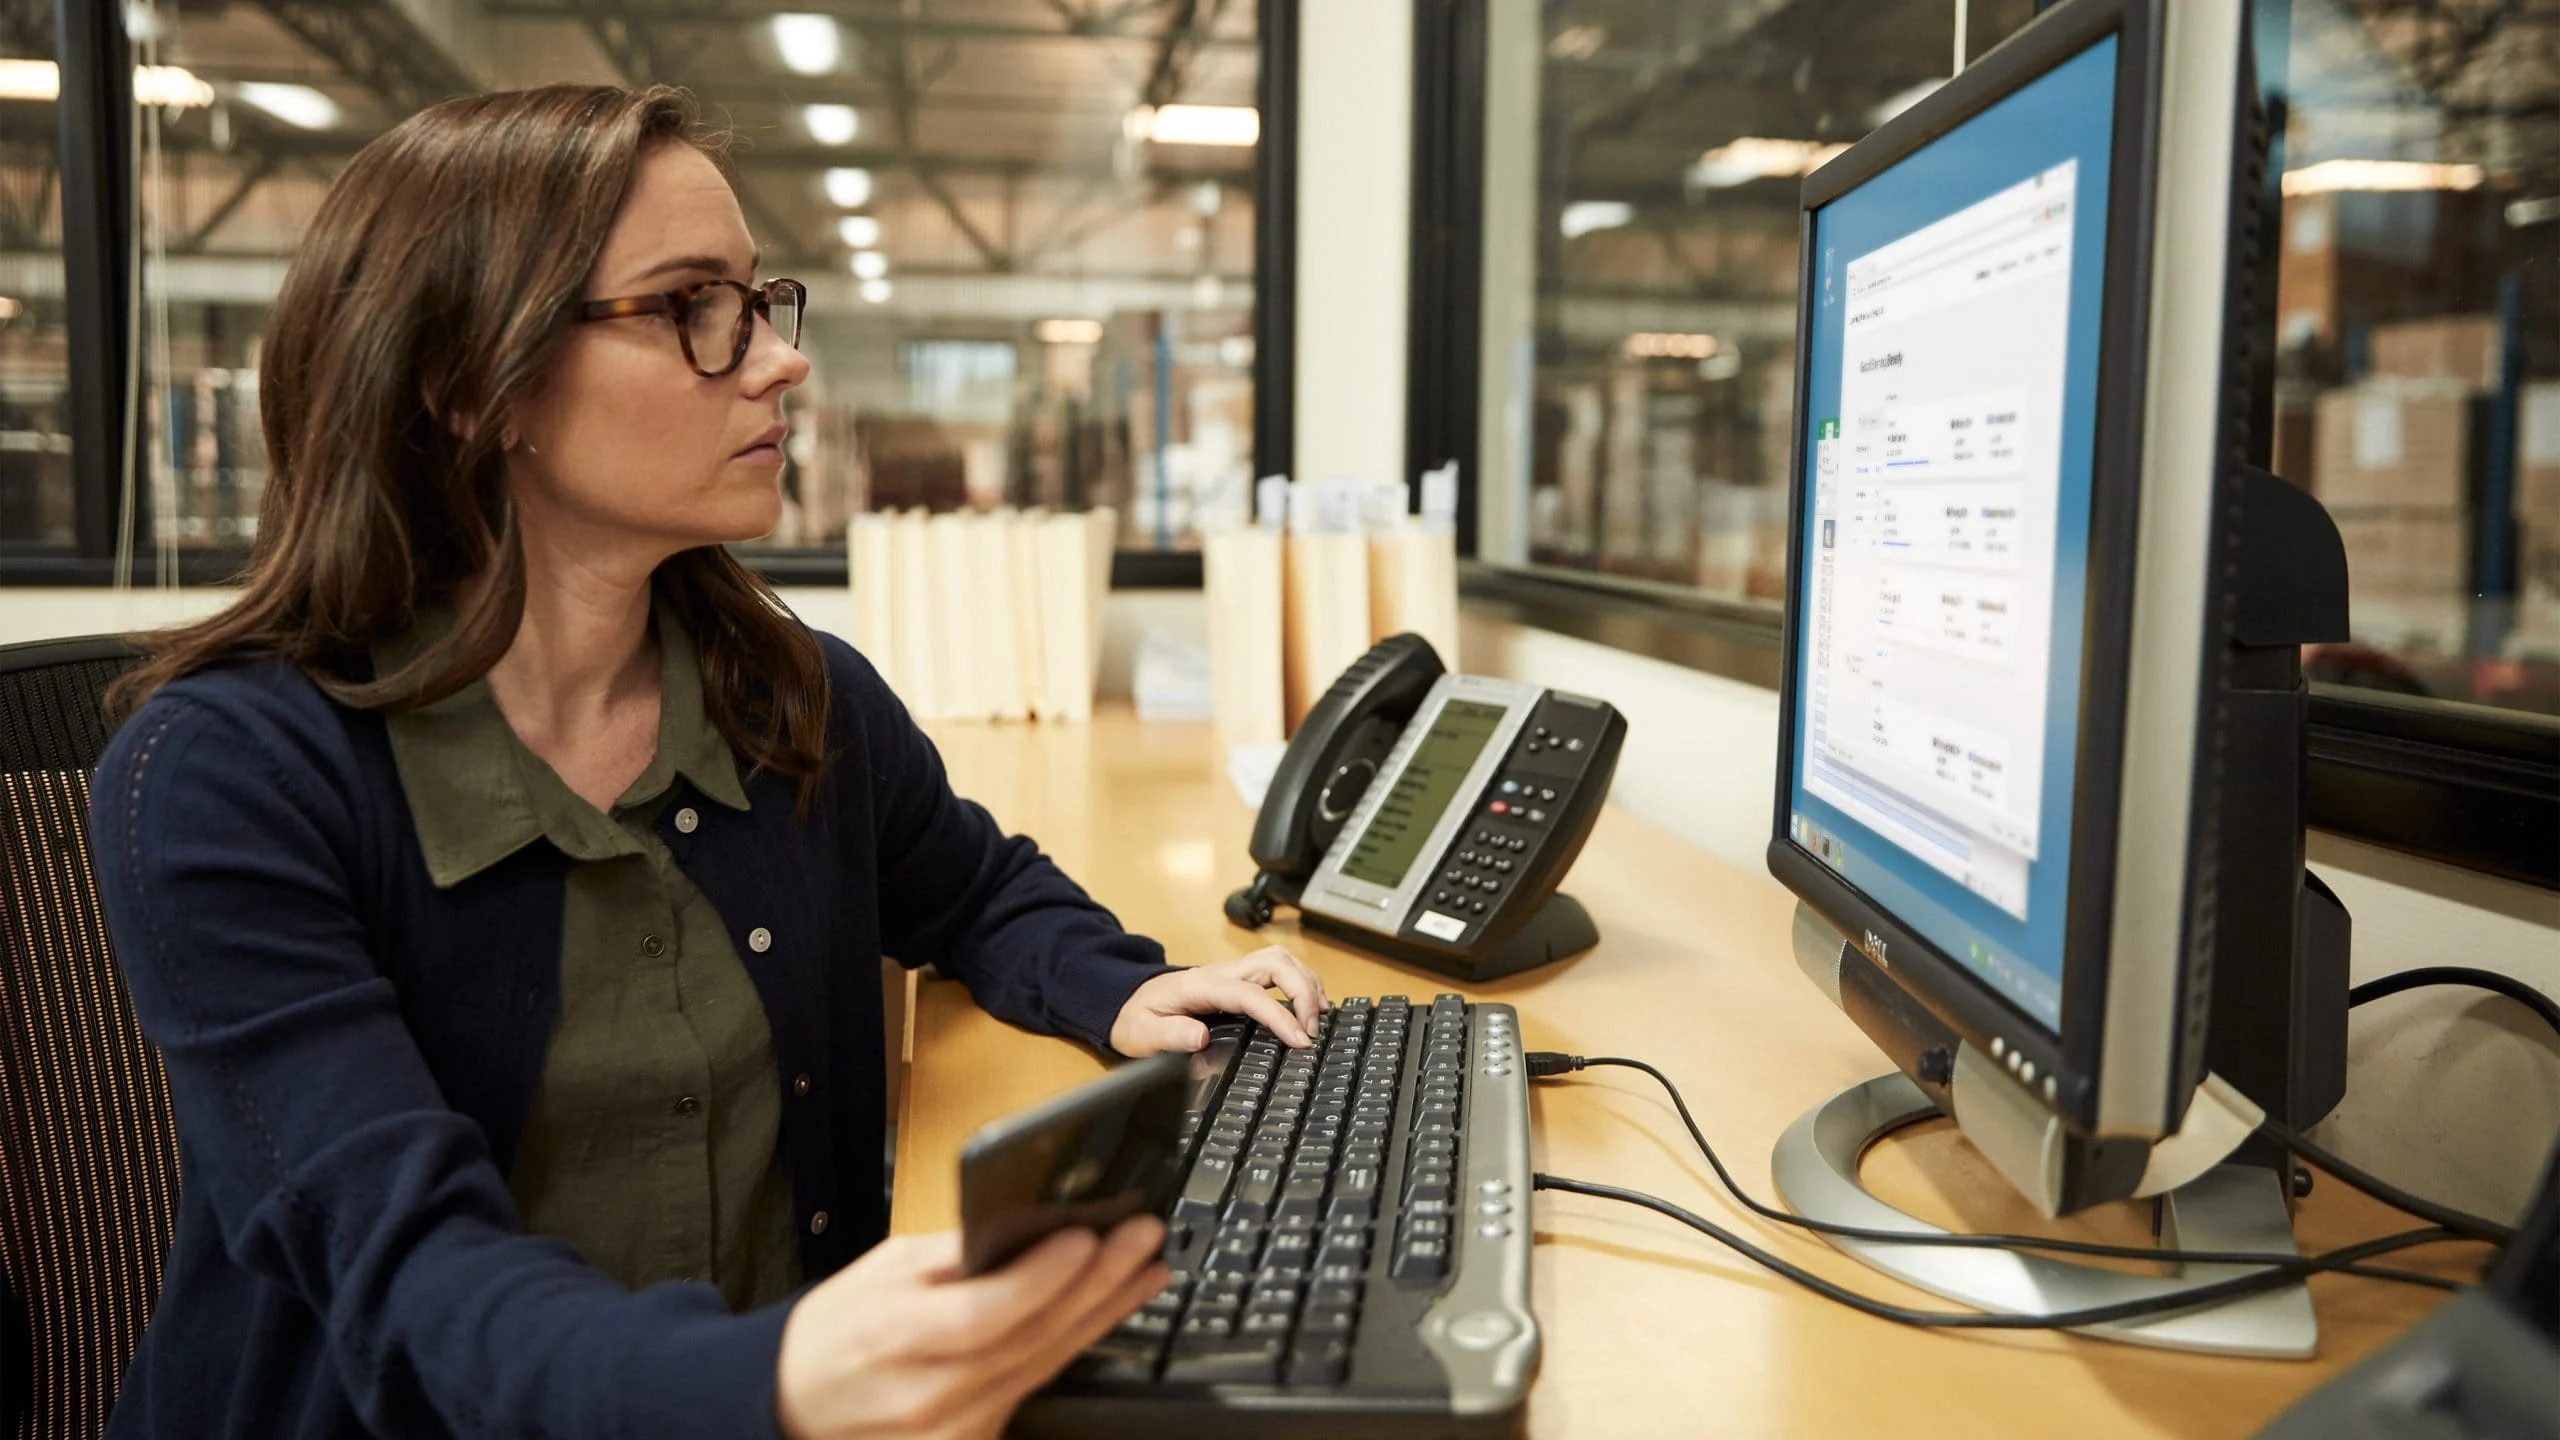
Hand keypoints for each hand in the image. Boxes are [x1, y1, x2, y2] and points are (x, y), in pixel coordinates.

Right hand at [773, 1215, 1167, 1439]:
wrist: (794, 1406)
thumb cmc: (836, 1333)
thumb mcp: (881, 1270)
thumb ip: (952, 1252)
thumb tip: (1022, 1222)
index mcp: (892, 1335)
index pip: (983, 1313)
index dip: (1041, 1277)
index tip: (1086, 1235)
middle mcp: (926, 1393)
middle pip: (1030, 1339)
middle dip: (1096, 1283)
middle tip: (1141, 1237)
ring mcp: (950, 1430)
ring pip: (1043, 1366)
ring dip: (1101, 1314)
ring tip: (1143, 1270)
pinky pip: (1032, 1391)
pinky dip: (1072, 1347)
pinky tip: (1103, 1314)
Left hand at [1110, 945, 1328, 1053]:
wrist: (1126, 1001)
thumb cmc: (1136, 1018)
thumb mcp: (1142, 1034)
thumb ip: (1169, 1035)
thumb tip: (1198, 1037)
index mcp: (1202, 986)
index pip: (1251, 994)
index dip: (1280, 1015)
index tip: (1299, 1039)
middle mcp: (1222, 973)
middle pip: (1276, 963)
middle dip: (1304, 991)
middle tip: (1313, 1030)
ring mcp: (1233, 972)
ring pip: (1281, 960)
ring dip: (1306, 983)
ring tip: (1319, 1018)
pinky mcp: (1239, 978)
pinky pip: (1278, 969)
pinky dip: (1300, 982)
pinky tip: (1308, 1005)